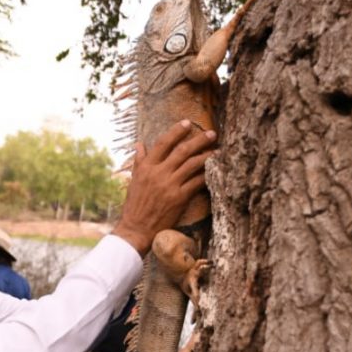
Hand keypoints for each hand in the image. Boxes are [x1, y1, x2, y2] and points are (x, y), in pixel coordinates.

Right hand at [113, 120, 214, 255]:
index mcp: (146, 168)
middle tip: (212, 133)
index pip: (163, 143)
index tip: (187, 123)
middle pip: (182, 150)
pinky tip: (215, 170)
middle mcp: (158, 173)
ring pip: (193, 164)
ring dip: (207, 155)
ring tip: (218, 149)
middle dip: (199, 140)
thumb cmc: (134, 205)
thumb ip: (139, 161)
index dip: (176, 131)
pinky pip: (197, 182)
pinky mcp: (179, 198)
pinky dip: (207, 174)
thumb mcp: (134, 180)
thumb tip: (140, 144)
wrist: (136, 228)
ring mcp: (170, 185)